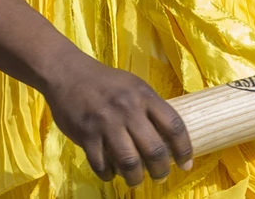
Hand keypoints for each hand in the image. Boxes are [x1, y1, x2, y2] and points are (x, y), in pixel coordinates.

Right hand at [41, 53, 192, 186]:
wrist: (68, 73)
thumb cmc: (106, 82)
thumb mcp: (134, 86)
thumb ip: (149, 108)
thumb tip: (167, 137)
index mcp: (145, 96)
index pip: (174, 126)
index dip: (184, 149)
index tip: (186, 164)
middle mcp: (129, 110)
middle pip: (154, 149)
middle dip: (161, 169)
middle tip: (160, 177)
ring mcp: (107, 123)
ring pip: (129, 162)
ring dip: (135, 178)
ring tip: (136, 181)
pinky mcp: (86, 134)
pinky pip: (101, 164)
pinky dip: (108, 174)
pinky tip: (111, 174)